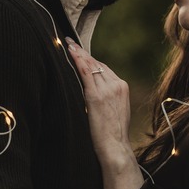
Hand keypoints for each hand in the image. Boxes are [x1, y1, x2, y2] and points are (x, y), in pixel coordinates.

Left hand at [65, 39, 133, 171]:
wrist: (115, 146)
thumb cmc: (113, 134)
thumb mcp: (115, 110)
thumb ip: (108, 97)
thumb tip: (94, 92)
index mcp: (122, 87)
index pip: (104, 68)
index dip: (90, 59)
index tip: (80, 52)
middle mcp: (116, 85)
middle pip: (97, 63)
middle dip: (83, 52)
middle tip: (70, 42)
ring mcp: (107, 89)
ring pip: (91, 66)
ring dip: (78, 53)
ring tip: (67, 44)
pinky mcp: (96, 96)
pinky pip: (86, 73)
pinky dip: (78, 61)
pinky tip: (71, 53)